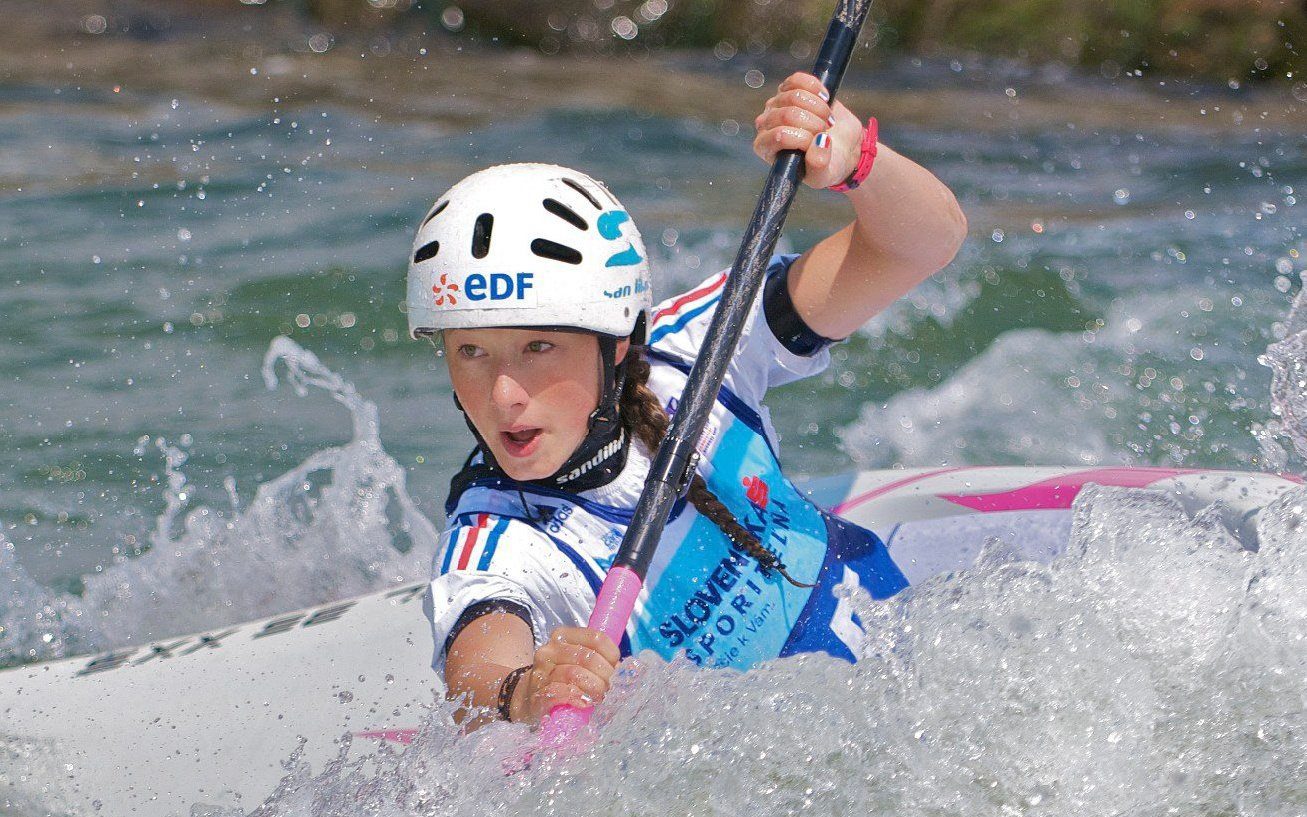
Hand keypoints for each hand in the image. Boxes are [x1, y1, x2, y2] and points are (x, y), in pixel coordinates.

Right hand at [510, 626, 619, 723]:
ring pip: (575, 674)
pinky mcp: (537, 693)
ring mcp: (541, 671)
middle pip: (587, 657)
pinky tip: (584, 703)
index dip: (611, 655)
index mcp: (563, 636)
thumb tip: (624, 669)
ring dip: (594, 688)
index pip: (596, 638)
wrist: (527, 698)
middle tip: (609, 688)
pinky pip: (560, 692)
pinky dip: (577, 697)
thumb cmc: (560, 679)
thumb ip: (598, 660)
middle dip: (605, 675)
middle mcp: (550, 650)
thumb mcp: (576, 662)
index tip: (615, 668)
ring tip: (599, 697)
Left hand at [753, 72, 864, 189]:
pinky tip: (825, 98)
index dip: (804, 138)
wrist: (840, 146)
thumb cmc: (826, 164)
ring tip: (828, 120)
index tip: (819, 144)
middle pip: (787, 114)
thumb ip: (818, 164)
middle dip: (814, 123)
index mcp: (766, 148)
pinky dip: (815, 87)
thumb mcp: (824, 175)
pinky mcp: (789, 88)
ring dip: (819, 108)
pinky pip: (797, 80)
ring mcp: (776, 104)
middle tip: (826, 131)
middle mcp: (766, 125)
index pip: (780, 135)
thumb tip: (820, 142)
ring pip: (794, 96)